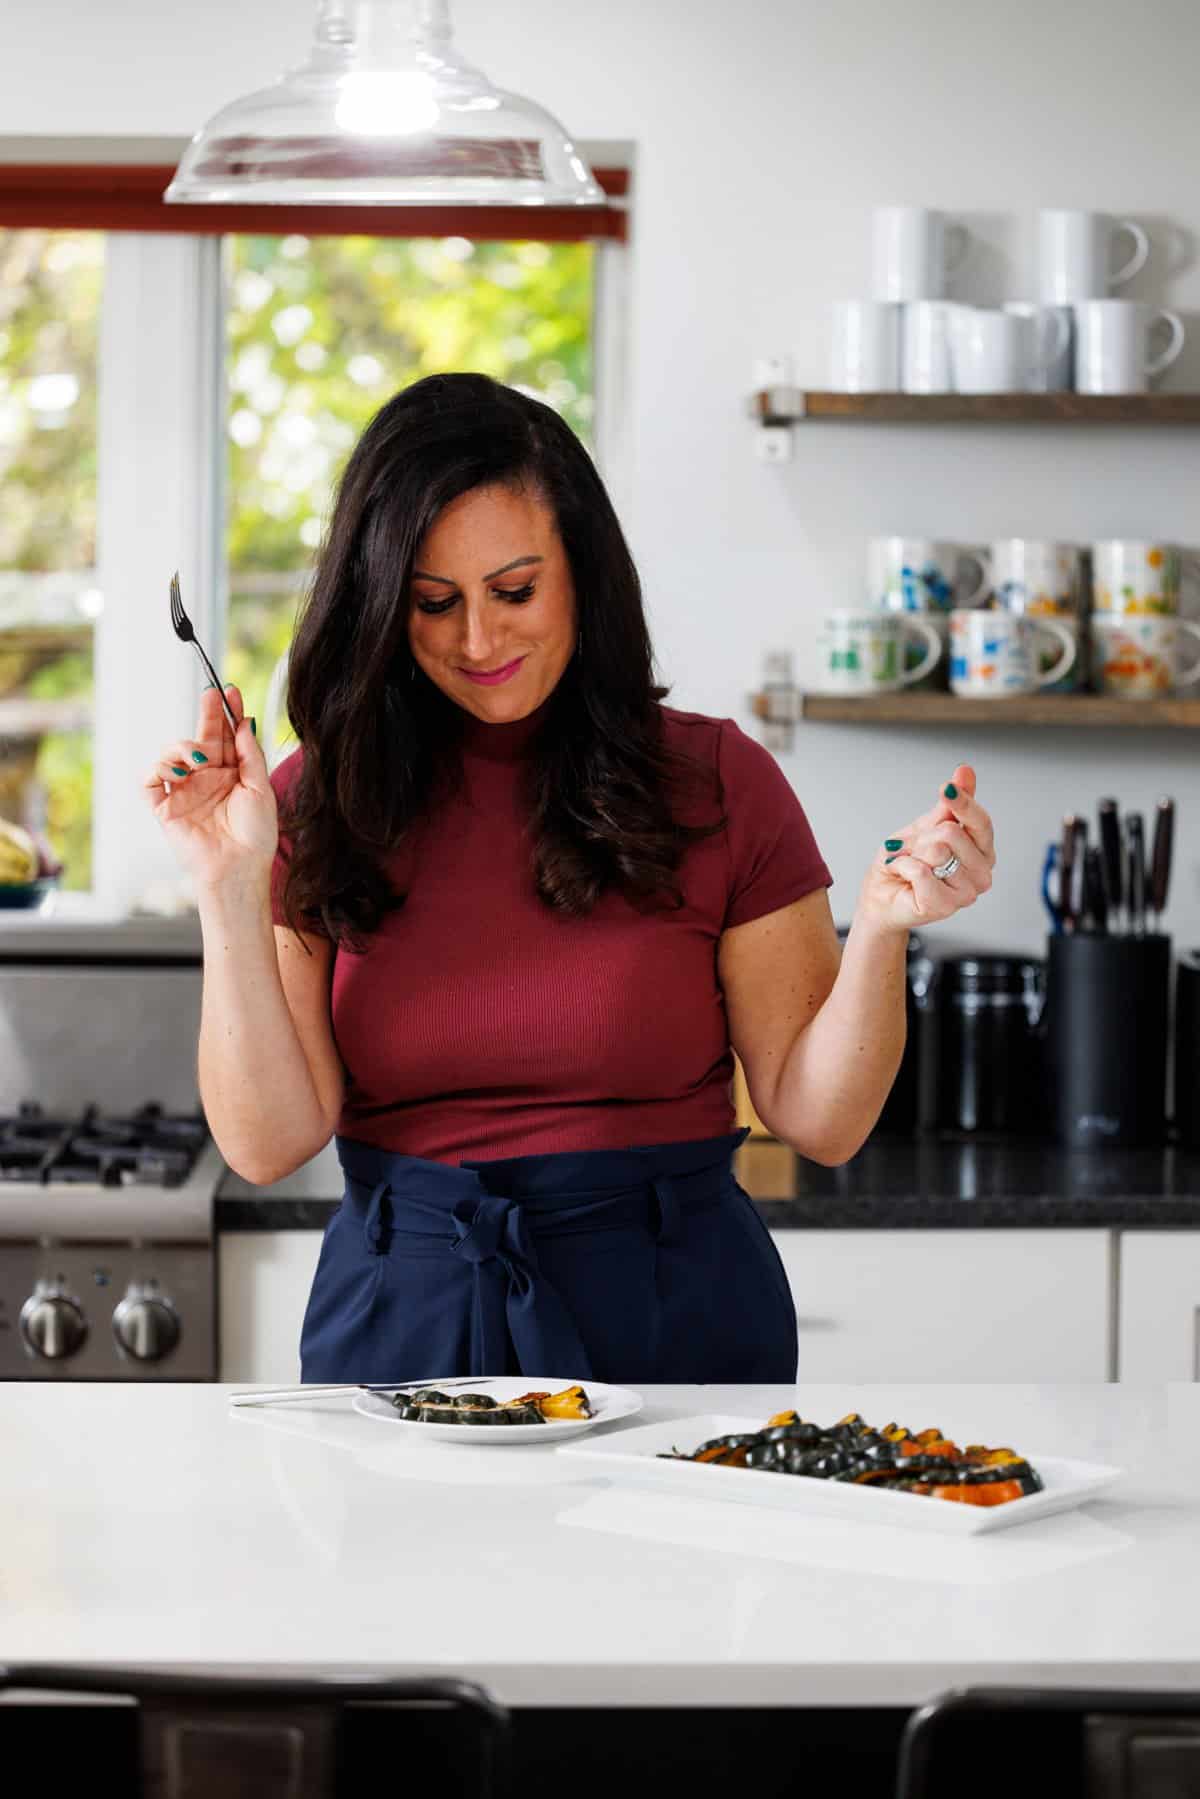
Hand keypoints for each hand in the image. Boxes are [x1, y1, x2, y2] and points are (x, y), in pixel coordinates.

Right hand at [141, 683, 277, 890]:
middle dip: (205, 715)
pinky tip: (177, 773)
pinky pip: (150, 782)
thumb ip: (250, 754)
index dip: (227, 714)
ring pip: (172, 755)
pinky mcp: (165, 808)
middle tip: (211, 694)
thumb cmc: (255, 835)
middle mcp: (206, 780)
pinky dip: (159, 771)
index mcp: (231, 775)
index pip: (226, 737)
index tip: (231, 692)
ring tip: (198, 757)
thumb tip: (245, 722)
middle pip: (201, 738)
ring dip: (182, 747)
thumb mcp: (260, 789)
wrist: (239, 868)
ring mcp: (184, 792)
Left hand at [855, 763, 994, 935]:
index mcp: (981, 850)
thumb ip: (949, 804)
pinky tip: (904, 875)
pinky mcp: (945, 906)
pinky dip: (902, 866)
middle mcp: (981, 871)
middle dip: (922, 837)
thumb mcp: (924, 826)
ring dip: (911, 853)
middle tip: (914, 850)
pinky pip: (920, 871)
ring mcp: (967, 892)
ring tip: (910, 865)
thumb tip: (964, 771)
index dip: (962, 802)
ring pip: (937, 851)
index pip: (980, 821)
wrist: (881, 896)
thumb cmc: (905, 864)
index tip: (946, 788)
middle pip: (952, 833)